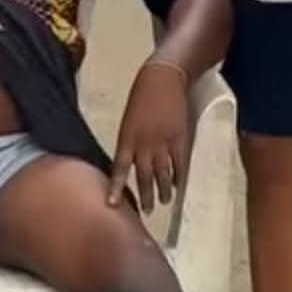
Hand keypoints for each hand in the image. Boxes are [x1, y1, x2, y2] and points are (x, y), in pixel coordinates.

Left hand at [108, 61, 189, 212]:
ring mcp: (163, 142)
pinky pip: (179, 164)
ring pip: (162, 173)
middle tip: (147, 211)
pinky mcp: (179, 139)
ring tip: (165, 201)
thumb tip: (130, 161)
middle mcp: (144, 144)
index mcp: (127, 138)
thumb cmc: (141, 97)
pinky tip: (179, 186)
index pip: (119, 168)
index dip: (116, 187)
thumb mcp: (128, 121)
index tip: (112, 204)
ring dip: (164, 190)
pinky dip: (179, 177)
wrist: (161, 80)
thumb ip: (129, 142)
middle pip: (143, 176)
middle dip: (145, 195)